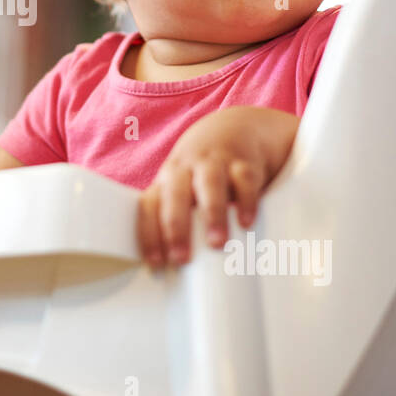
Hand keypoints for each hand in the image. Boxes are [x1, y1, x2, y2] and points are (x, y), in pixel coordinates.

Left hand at [137, 106, 298, 268]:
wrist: (233, 128)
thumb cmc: (201, 171)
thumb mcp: (183, 187)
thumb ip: (177, 217)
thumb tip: (172, 267)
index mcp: (167, 180)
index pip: (150, 206)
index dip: (149, 234)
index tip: (156, 263)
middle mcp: (186, 169)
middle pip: (174, 196)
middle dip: (176, 228)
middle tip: (182, 259)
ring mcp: (214, 162)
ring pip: (209, 184)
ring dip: (211, 213)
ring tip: (217, 243)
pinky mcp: (243, 161)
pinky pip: (244, 178)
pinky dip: (245, 200)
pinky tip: (246, 222)